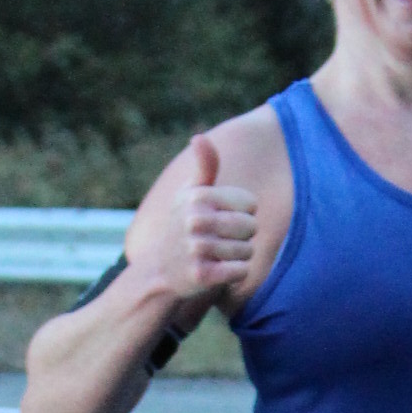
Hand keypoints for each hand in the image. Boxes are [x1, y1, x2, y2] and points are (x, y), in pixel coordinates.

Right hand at [125, 133, 256, 305]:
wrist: (160, 271)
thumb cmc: (184, 226)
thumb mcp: (191, 193)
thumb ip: (205, 167)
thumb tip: (199, 137)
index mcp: (198, 197)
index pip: (251, 204)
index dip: (243, 214)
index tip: (222, 219)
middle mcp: (195, 220)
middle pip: (251, 227)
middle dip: (243, 237)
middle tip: (221, 241)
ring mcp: (196, 248)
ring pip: (247, 251)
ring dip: (238, 257)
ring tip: (217, 256)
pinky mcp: (201, 275)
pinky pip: (241, 272)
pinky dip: (236, 275)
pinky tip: (219, 272)